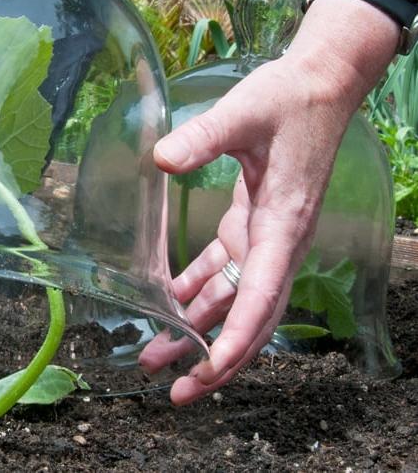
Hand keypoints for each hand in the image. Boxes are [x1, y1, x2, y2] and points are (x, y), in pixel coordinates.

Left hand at [141, 0, 399, 404]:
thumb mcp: (244, 113)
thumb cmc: (288, 99)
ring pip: (230, 299)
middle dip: (214, 358)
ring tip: (155, 358)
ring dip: (196, 330)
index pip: (261, 296)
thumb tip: (161, 159)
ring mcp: (264, 235)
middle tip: (176, 392)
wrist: (319, 83)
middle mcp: (276, 242)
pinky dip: (196, 291)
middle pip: (247, 316)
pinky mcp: (251, 221)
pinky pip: (222, 270)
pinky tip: (168, 304)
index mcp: (282, 226)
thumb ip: (204, 137)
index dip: (236, 338)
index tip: (209, 369)